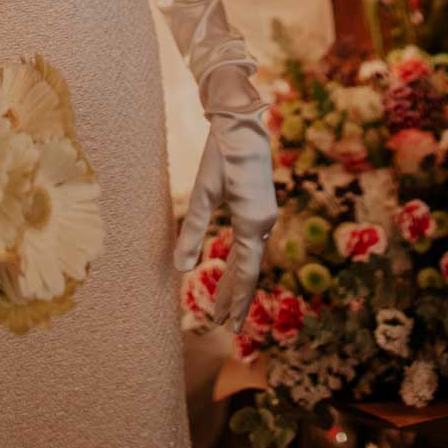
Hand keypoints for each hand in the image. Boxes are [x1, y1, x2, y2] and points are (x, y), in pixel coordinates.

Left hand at [173, 105, 276, 332]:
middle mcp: (264, 222)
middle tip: (224, 324)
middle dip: (236, 295)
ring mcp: (266, 213)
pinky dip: (241, 259)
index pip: (246, 273)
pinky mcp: (262, 204)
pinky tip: (233, 265)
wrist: (242, 121)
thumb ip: (193, 232)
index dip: (237, 300)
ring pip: (251, 255)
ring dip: (238, 278)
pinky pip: (252, 241)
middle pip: (250, 268)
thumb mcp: (204, 193)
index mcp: (253, 222)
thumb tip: (181, 269)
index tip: (229, 326)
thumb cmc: (221, 154)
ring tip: (225, 302)